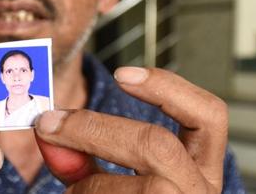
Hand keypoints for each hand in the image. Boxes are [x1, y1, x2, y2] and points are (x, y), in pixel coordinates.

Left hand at [35, 67, 227, 192]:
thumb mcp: (116, 181)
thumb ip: (87, 157)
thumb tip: (49, 131)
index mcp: (201, 170)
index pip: (208, 116)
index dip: (168, 88)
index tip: (121, 73)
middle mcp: (200, 193)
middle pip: (154, 143)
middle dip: (92, 129)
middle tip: (47, 124)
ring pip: (127, 187)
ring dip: (84, 185)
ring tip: (74, 192)